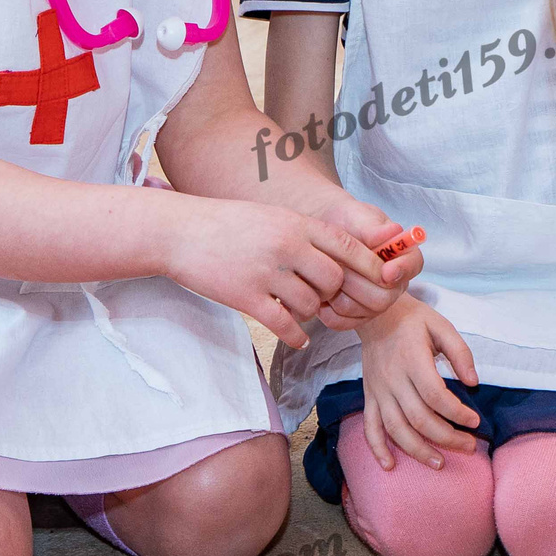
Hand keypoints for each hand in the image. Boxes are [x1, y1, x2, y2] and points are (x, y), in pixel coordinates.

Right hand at [164, 198, 396, 348]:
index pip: (347, 246)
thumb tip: (339, 254)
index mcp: (295, 223)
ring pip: (310, 305)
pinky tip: (295, 338)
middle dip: (332, 295)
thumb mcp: (270, 217)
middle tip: (319, 298)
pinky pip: (285, 326)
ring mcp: (265, 273)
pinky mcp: (246, 298)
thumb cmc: (226, 224)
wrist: (178, 232)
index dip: (368, 267)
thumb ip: (303, 233)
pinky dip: (296, 337)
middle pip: (333, 280)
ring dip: (309, 314)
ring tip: (296, 310)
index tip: (377, 281)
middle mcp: (285, 246)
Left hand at [287, 184, 416, 327]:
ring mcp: (375, 303)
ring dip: (340, 292)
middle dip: (358, 281)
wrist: (321, 237)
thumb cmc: (345, 222)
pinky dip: (326, 308)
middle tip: (338, 264)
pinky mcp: (354, 317)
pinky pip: (342, 322)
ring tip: (325, 272)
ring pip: (363, 311)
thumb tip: (392, 231)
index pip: (413, 265)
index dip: (402, 269)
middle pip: (386, 297)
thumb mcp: (357, 216)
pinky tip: (318, 290)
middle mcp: (393, 283)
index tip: (386, 270)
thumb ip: (373, 227)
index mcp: (402, 255)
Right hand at [355, 297, 479, 468]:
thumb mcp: (442, 326)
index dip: (457, 413)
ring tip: (439, 463)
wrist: (374, 314)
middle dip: (446, 438)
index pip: (435, 396)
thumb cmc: (413, 320)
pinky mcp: (370, 395)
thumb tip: (474, 383)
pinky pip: (369, 426)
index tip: (475, 421)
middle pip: (418, 418)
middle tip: (469, 447)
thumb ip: (460, 353)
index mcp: (412, 360)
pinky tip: (390, 465)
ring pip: (395, 428)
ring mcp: (378, 390)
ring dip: (417, 450)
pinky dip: (377, 448)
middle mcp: (392, 378)